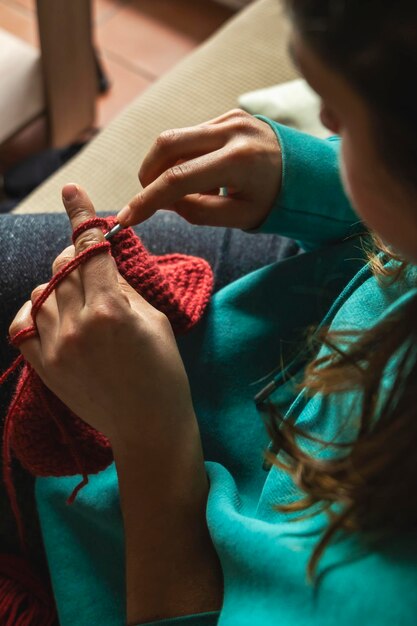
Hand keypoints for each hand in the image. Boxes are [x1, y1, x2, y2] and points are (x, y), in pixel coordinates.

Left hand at [9, 184, 196, 452]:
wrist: (148, 427)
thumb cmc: (164, 373)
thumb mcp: (156, 320)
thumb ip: (125, 285)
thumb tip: (106, 259)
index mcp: (111, 308)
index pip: (90, 248)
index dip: (82, 215)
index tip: (72, 191)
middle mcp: (78, 323)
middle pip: (65, 264)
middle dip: (78, 254)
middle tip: (94, 263)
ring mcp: (56, 346)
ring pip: (42, 290)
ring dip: (61, 284)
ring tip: (83, 300)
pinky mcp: (44, 367)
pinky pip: (23, 324)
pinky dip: (36, 311)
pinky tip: (53, 314)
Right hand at [117, 109, 281, 230]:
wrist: (309, 173)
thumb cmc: (275, 200)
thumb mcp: (240, 217)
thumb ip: (198, 211)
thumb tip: (164, 200)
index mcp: (239, 161)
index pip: (179, 178)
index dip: (147, 199)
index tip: (127, 218)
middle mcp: (233, 131)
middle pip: (167, 144)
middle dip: (148, 174)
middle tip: (152, 199)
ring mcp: (231, 117)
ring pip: (176, 137)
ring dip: (167, 166)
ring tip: (191, 191)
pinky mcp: (230, 114)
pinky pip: (193, 135)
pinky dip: (186, 158)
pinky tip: (205, 177)